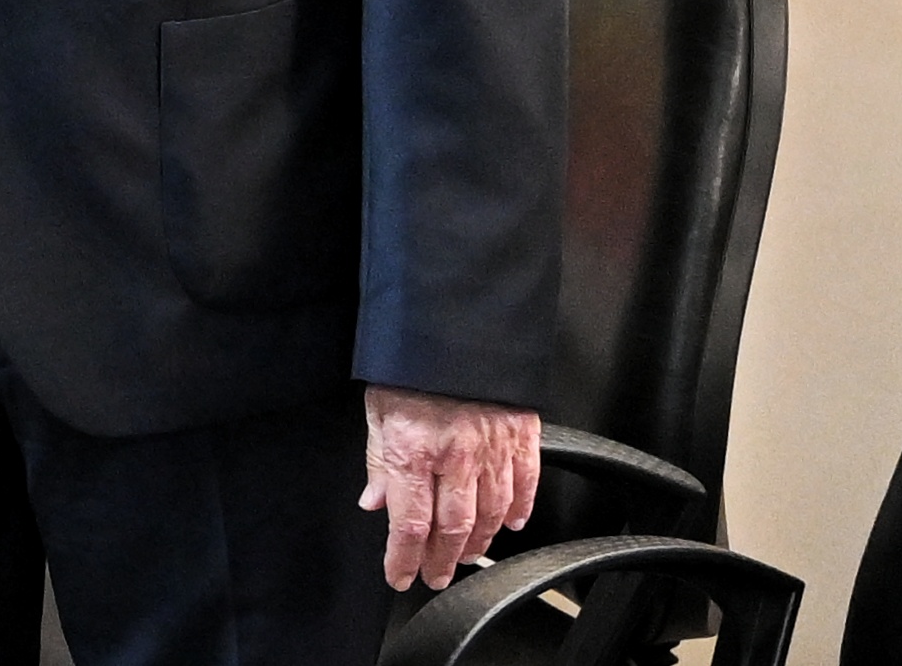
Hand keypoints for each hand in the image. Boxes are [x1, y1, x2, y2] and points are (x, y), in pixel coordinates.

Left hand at [360, 385, 538, 590]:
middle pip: (453, 528)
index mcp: (414, 450)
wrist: (454, 324)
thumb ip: (378, 461)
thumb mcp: (377, 410)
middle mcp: (456, 457)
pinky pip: (526, 483)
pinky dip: (520, 509)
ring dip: (479, 542)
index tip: (399, 576)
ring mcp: (493, 448)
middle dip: (442, 560)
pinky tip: (511, 525)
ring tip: (467, 556)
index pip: (409, 523)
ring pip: (491, 512)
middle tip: (434, 577)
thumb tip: (375, 503)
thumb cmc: (409, 365)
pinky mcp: (521, 435)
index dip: (403, 557)